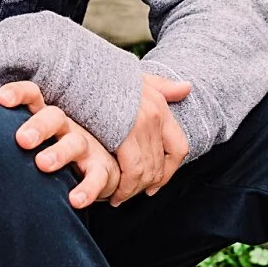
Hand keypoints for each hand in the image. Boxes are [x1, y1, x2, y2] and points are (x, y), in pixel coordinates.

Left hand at [0, 81, 119, 208]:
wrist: (95, 171)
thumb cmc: (47, 155)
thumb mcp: (28, 143)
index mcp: (44, 118)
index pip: (33, 96)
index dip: (18, 94)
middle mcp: (65, 127)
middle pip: (54, 117)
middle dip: (38, 126)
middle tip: (21, 140)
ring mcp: (85, 147)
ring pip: (75, 143)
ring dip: (59, 153)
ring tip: (42, 165)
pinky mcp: (102, 170)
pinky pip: (97, 177)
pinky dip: (87, 188)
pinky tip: (74, 201)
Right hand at [112, 73, 191, 205]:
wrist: (79, 68)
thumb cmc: (103, 74)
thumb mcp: (138, 77)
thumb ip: (163, 86)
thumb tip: (188, 88)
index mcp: (161, 106)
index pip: (178, 147)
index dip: (170, 170)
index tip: (156, 182)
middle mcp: (155, 117)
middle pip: (160, 163)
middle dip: (148, 184)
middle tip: (133, 193)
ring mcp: (141, 126)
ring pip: (147, 170)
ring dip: (134, 190)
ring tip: (119, 197)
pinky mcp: (124, 135)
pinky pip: (132, 171)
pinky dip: (124, 187)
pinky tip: (113, 193)